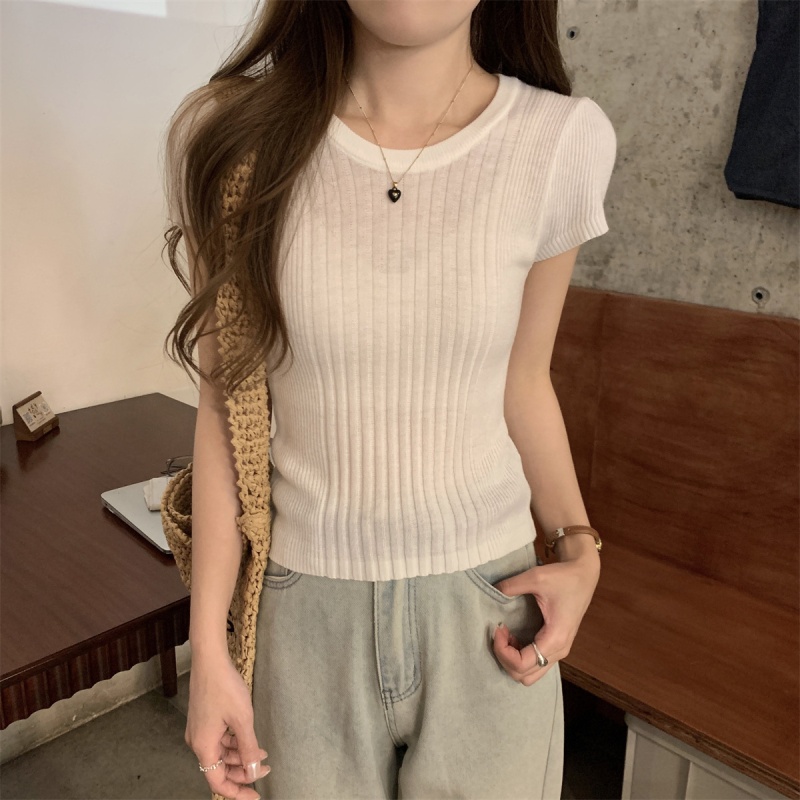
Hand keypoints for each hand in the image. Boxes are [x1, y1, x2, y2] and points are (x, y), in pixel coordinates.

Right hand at [185, 653, 270, 798]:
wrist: (210, 660)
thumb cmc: (224, 687)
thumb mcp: (242, 719)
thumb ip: (248, 748)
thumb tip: (253, 771)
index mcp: (204, 746)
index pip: (218, 782)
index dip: (237, 791)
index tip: (254, 795)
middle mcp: (198, 742)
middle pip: (220, 768)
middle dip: (243, 771)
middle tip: (264, 768)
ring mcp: (199, 730)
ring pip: (221, 754)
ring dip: (241, 756)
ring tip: (262, 753)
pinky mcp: (204, 720)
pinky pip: (219, 740)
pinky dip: (235, 742)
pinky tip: (249, 738)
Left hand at [491, 549, 599, 685]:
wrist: (584, 575)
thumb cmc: (564, 577)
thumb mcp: (536, 577)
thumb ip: (511, 586)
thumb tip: (492, 591)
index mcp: (555, 639)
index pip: (522, 664)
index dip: (502, 651)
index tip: (498, 628)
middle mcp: (559, 651)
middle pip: (524, 676)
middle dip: (505, 658)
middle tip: (500, 632)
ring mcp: (560, 651)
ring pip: (530, 674)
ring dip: (513, 660)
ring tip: (507, 636)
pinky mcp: (557, 646)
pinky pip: (536, 664)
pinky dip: (521, 657)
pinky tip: (515, 636)